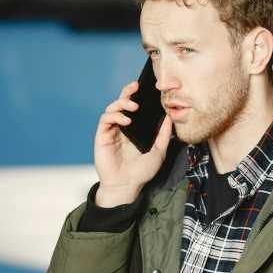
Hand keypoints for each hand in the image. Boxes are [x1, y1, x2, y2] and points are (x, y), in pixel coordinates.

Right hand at [93, 80, 172, 206]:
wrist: (127, 186)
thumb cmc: (141, 172)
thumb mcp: (159, 151)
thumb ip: (163, 134)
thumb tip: (170, 116)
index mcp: (134, 128)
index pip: (134, 106)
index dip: (138, 95)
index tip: (147, 87)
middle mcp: (121, 127)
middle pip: (121, 103)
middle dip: (128, 92)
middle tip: (136, 87)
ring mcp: (111, 131)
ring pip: (112, 108)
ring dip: (122, 103)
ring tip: (134, 106)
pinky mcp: (102, 136)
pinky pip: (105, 119)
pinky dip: (115, 116)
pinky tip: (126, 120)